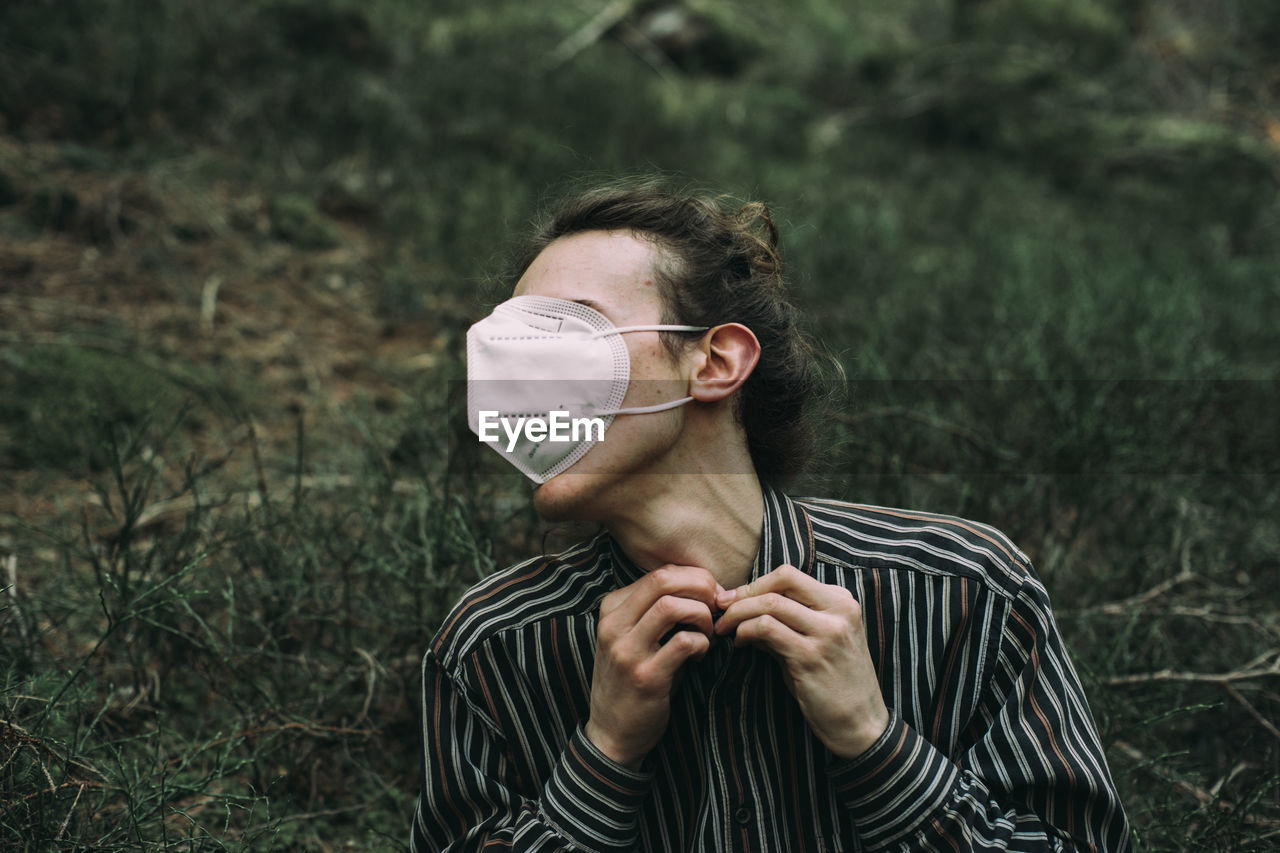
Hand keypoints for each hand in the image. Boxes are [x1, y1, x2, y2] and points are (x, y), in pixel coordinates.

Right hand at [586, 564, 722, 769]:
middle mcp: (613, 626)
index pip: (659, 574)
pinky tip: (700, 655)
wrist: (611, 734)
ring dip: (702, 615)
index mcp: (611, 610)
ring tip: (708, 632)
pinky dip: (702, 643)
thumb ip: (660, 612)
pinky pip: (684, 642)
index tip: (710, 597)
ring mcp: (626, 651)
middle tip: (716, 607)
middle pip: (663, 580)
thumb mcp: (635, 639)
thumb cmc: (632, 681)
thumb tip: (708, 589)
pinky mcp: (645, 677)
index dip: (693, 579)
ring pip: (672, 606)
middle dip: (700, 587)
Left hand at [714, 565, 888, 758]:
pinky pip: (767, 629)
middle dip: (744, 592)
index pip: (789, 576)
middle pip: (781, 580)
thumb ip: (786, 621)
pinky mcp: (810, 656)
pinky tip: (740, 643)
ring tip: (725, 629)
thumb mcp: (816, 642)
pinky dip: (745, 631)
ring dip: (738, 613)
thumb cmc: (834, 682)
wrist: (861, 724)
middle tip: (721, 608)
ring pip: (770, 604)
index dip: (756, 584)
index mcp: (842, 602)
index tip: (734, 598)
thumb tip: (742, 607)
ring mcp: (827, 633)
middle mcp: (839, 611)